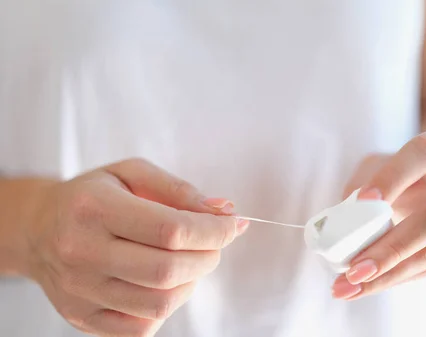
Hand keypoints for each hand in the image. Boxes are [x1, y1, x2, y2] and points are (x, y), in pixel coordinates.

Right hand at [25, 158, 247, 335]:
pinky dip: (167, 306)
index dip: (214, 231)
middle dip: (209, 257)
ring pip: (160, 303)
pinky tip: (164, 282)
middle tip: (214, 244)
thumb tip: (225, 211)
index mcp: (93, 209)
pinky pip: (142, 327)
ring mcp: (79, 291)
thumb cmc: (93, 197)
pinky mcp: (81, 317)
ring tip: (189, 261)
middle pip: (168, 270)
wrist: (39, 228)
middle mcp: (81, 252)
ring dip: (192, 282)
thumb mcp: (132, 174)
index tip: (234, 226)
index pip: (170, 230)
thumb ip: (179, 190)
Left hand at [332, 130, 425, 299]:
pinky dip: (403, 278)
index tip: (364, 200)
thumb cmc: (405, 171)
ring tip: (352, 287)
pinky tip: (372, 285)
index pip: (424, 154)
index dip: (394, 177)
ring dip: (393, 273)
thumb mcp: (383, 164)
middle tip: (353, 270)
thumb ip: (363, 184)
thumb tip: (346, 221)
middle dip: (393, 247)